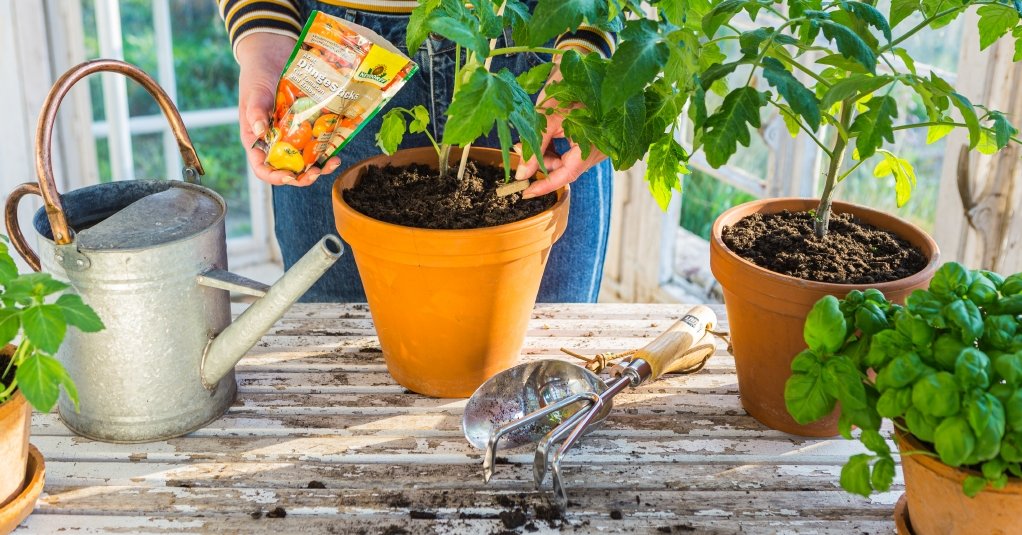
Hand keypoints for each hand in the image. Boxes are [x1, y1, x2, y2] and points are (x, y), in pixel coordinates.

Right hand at [236, 33, 340, 186]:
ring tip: (333, 162)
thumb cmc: (257, 73)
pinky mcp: (307, 124)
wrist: (273, 52)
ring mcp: (293, 134)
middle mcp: (275, 140)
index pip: (262, 167)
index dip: (275, 176)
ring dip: (320, 165)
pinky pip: (318, 141)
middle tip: (316, 172)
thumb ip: (255, 110)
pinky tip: (338, 147)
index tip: (290, 177)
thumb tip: (258, 130)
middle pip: (288, 168)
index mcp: (256, 138)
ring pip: (306, 158)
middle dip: (303, 175)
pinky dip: (327, 147)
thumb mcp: (254, 91)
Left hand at [513, 55, 607, 198]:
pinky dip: (558, 147)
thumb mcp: (547, 116)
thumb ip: (536, 148)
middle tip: (521, 150)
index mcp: (592, 143)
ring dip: (549, 154)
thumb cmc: (568, 85)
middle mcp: (600, 148)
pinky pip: (574, 151)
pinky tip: (546, 135)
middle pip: (566, 168)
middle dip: (542, 163)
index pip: (566, 175)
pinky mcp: (595, 138)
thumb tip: (522, 174)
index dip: (545, 186)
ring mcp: (599, 144)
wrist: (584, 60)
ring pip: (569, 160)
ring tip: (530, 139)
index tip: (525, 192)